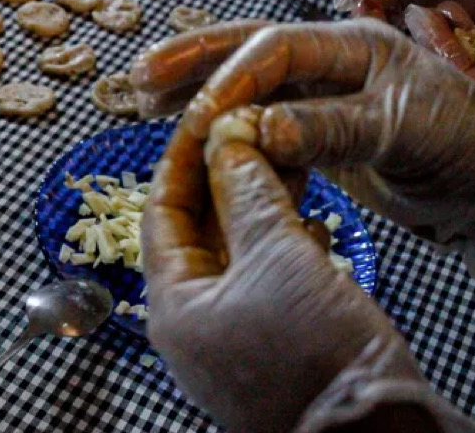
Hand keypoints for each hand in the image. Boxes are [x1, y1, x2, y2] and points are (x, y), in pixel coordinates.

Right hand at [131, 19, 474, 261]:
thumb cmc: (464, 145)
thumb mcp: (400, 131)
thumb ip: (329, 129)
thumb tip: (253, 131)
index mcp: (354, 44)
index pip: (274, 51)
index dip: (230, 79)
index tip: (198, 115)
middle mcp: (330, 64)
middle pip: (245, 54)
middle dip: (191, 64)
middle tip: (139, 80)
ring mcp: (320, 98)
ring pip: (245, 90)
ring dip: (197, 96)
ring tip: (147, 106)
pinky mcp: (315, 135)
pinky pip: (259, 128)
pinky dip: (225, 137)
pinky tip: (193, 147)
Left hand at [145, 135, 435, 432]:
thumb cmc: (314, 354)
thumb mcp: (278, 256)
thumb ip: (247, 192)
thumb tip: (227, 138)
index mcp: (171, 305)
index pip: (160, 213)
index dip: (183, 160)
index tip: (205, 119)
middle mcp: (191, 324)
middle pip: (198, 233)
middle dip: (228, 181)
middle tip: (253, 134)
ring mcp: (230, 340)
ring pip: (236, 256)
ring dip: (260, 210)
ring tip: (287, 166)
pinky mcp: (271, 349)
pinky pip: (265, 284)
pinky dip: (283, 250)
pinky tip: (309, 228)